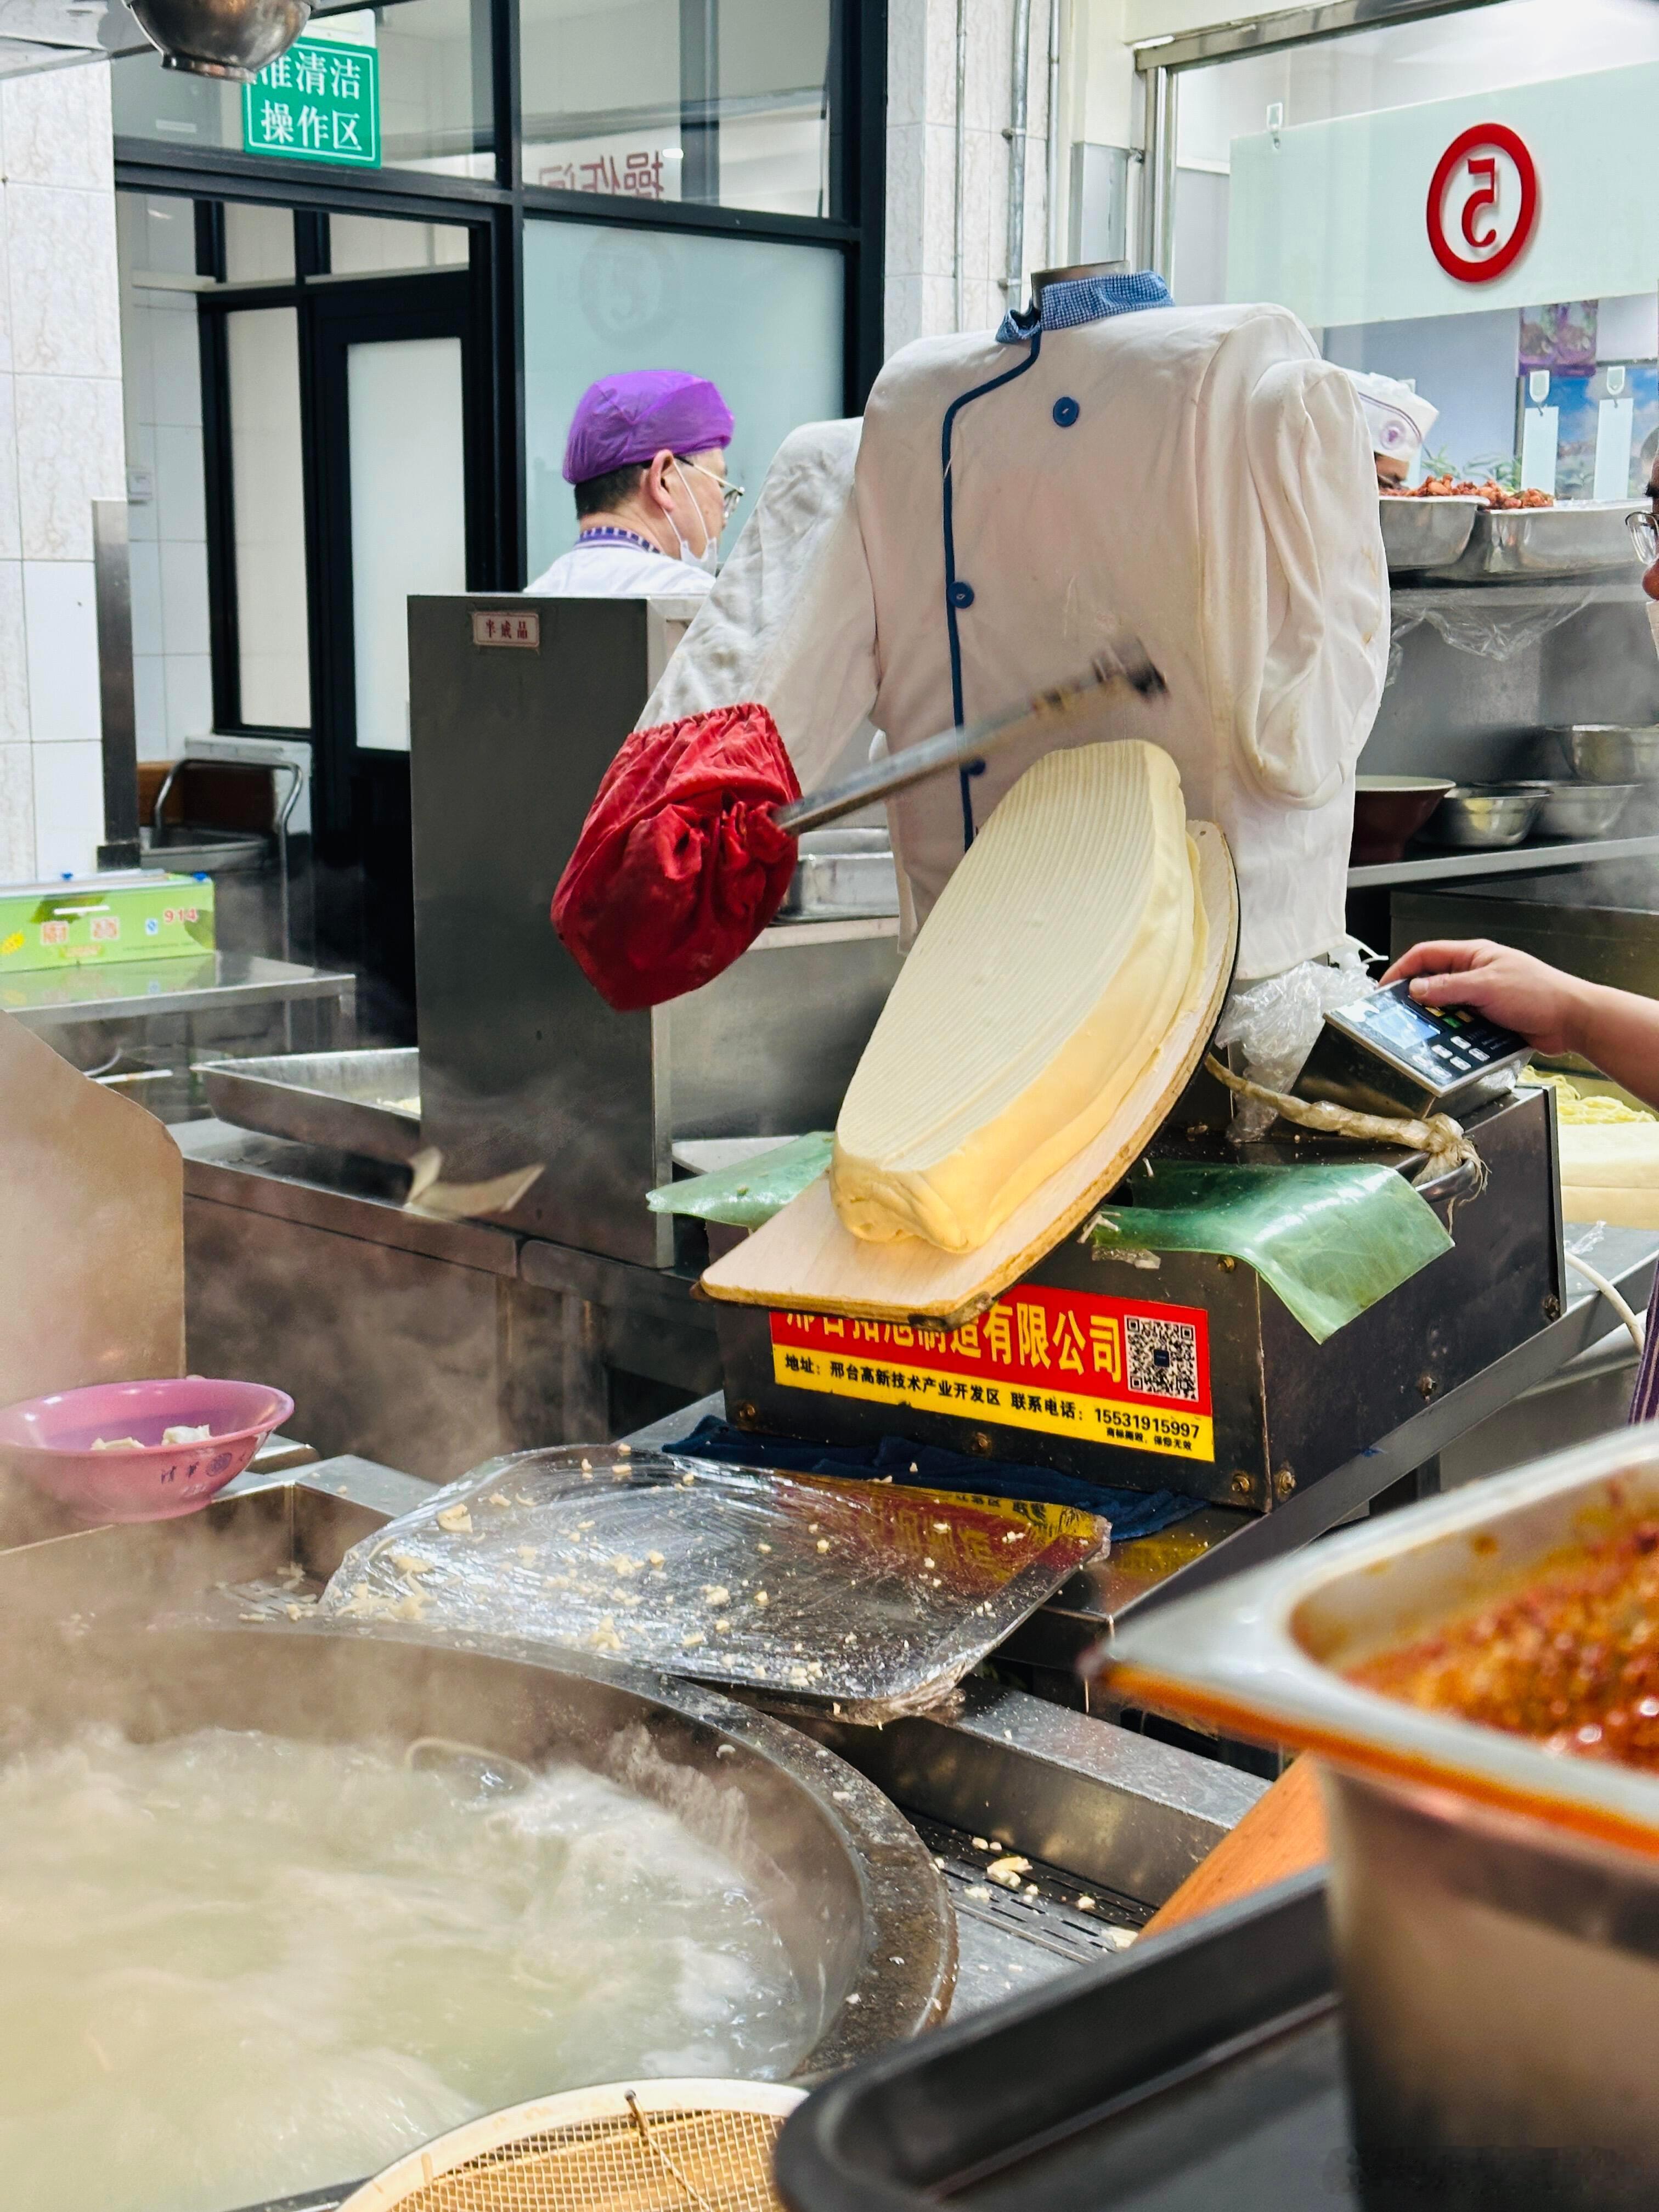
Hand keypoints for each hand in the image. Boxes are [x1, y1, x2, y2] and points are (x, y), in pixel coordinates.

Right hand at [1380, 939, 1586, 1055]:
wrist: (1572, 1020)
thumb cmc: (1540, 993)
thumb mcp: (1487, 986)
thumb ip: (1449, 987)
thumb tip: (1416, 989)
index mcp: (1473, 955)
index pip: (1426, 955)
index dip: (1402, 969)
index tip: (1385, 989)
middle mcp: (1475, 974)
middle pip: (1432, 983)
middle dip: (1415, 999)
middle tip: (1398, 1016)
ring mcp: (1481, 997)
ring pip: (1445, 1008)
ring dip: (1436, 1020)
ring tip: (1423, 1033)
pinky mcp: (1489, 1019)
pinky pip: (1461, 1026)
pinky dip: (1452, 1034)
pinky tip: (1449, 1044)